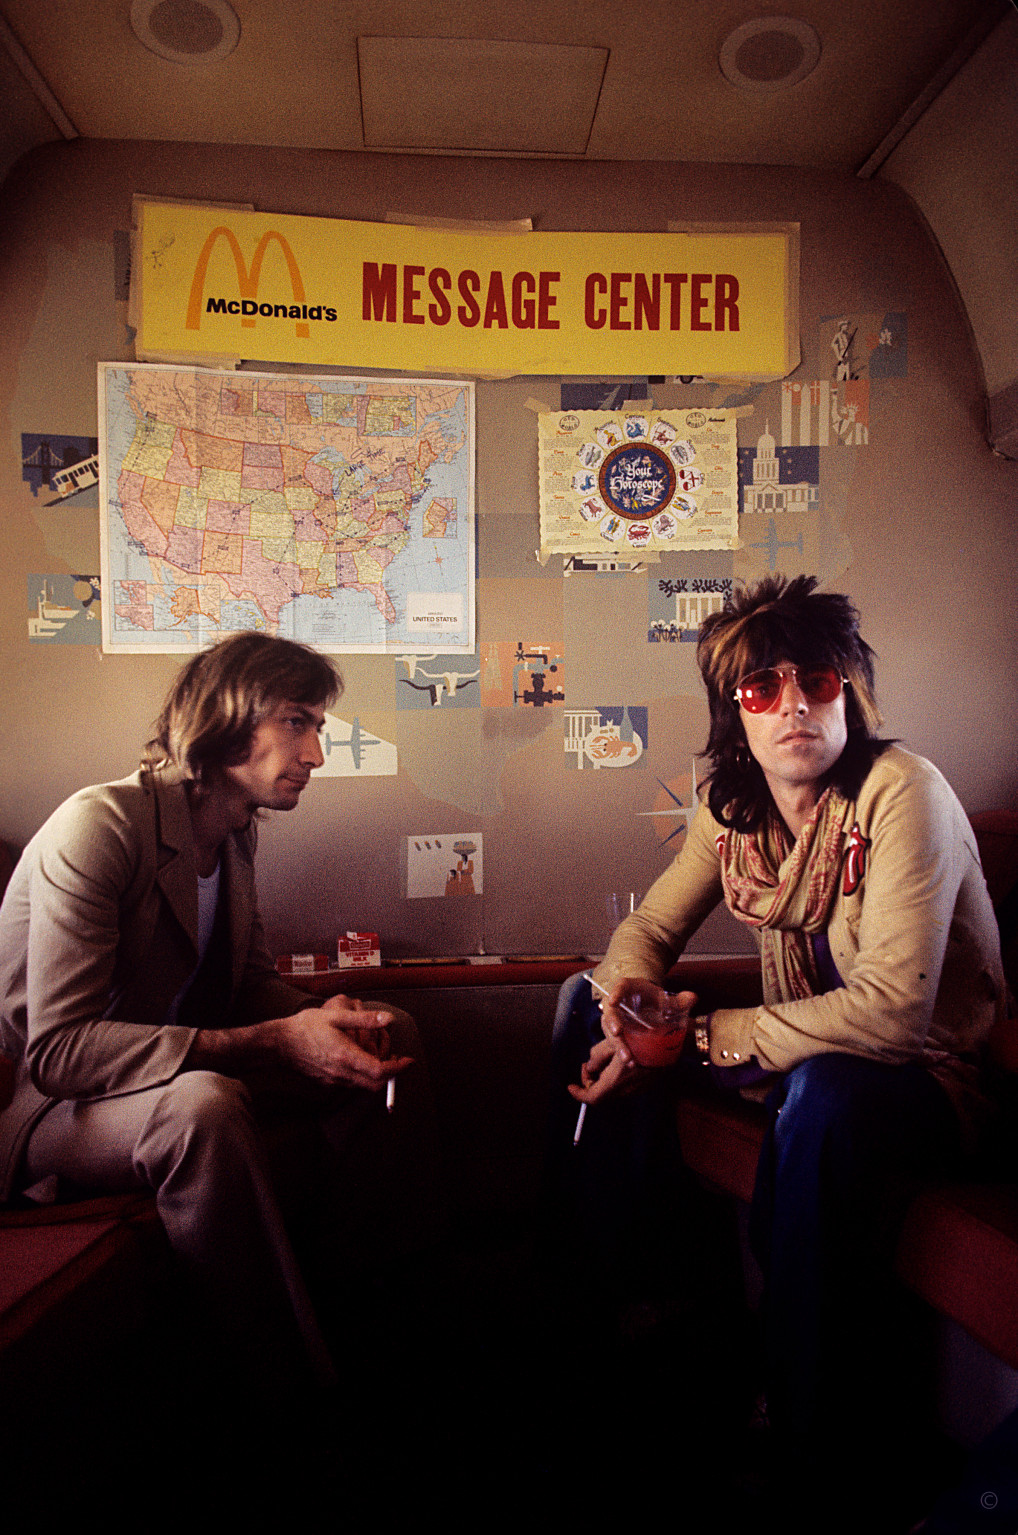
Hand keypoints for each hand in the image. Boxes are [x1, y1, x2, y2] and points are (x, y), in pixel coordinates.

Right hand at [276, 996, 412, 1090]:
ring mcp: (334, 1080)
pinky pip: (352, 1083)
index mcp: (346, 1056)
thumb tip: (389, 1019)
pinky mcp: (328, 1082)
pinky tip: (360, 1059)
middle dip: (391, 1075)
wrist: (280, 1043)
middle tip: (398, 1060)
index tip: (408, 1061)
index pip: (380, 1071)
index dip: (398, 1068)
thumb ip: (365, 1019)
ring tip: (381, 1057)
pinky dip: (363, 1075)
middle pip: (375, 1084)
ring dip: (377, 1075)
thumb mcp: (336, 1016)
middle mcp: (341, 1073)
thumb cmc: (306, 1027)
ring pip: (364, 1085)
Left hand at [566, 1035, 643, 1105]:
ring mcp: (639, 1088)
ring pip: (616, 1089)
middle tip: (589, 1065)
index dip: (578, 1094)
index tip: (571, 1086)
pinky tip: (623, 1059)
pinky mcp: (648, 1083)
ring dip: (606, 1078)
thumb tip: (589, 1066)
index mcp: (614, 1081)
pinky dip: (619, 1077)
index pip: (591, 1098)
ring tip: (607, 1058)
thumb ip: (597, 1056)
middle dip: (592, 1081)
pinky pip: (628, 1084)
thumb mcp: (612, 1041)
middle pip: (602, 1093)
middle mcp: (626, 1090)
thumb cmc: (640, 1037)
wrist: (672, 1041)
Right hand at [601, 977, 696, 1066]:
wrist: (648, 1007)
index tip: (612, 1001)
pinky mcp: (616, 1033)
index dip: (615, 993)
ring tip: (628, 1059)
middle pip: (611, 1013)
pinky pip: (616, 1043)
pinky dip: (623, 1052)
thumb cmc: (654, 1000)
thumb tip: (693, 998)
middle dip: (612, 1024)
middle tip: (618, 1034)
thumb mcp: (666, 1000)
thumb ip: (679, 1001)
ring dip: (617, 1045)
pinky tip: (632, 1063)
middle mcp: (617, 1004)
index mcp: (628, 989)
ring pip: (610, 1031)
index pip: (620, 987)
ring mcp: (615, 1020)